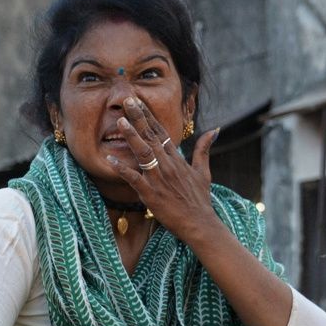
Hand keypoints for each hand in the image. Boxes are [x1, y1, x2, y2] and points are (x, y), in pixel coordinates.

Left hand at [107, 98, 219, 243]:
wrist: (200, 224)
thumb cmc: (200, 200)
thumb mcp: (204, 172)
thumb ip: (204, 149)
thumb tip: (215, 129)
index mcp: (177, 159)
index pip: (161, 132)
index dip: (149, 116)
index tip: (138, 102)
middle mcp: (168, 165)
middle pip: (151, 137)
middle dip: (139, 118)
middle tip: (127, 101)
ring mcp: (159, 178)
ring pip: (143, 153)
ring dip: (131, 137)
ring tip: (120, 122)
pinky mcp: (151, 193)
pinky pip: (133, 178)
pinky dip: (121, 168)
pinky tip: (110, 159)